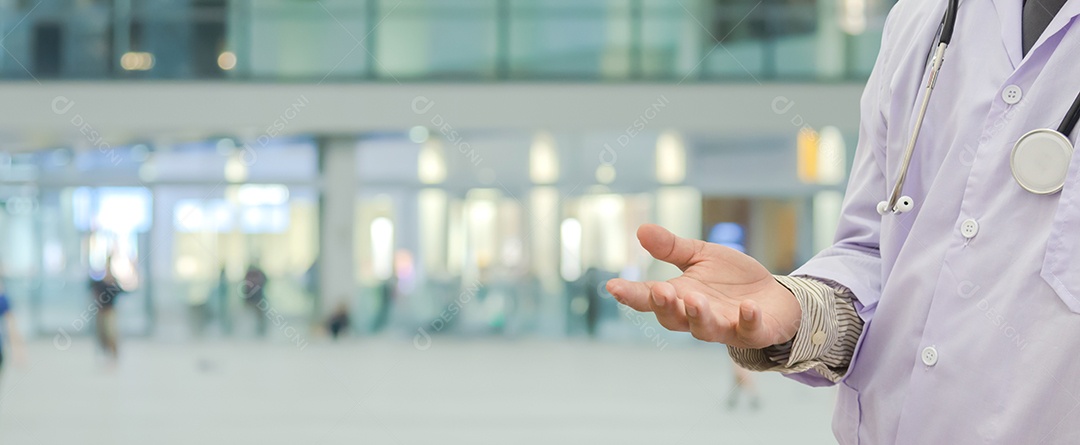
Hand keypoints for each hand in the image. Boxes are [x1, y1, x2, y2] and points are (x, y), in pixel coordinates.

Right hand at [606, 224, 801, 348]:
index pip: (649, 299)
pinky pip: (749, 330)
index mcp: (680, 297)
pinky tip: (747, 307)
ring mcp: (725, 327)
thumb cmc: (733, 280)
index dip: (631, 295)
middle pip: (673, 319)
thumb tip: (641, 229)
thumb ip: (672, 248)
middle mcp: (697, 316)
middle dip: (665, 306)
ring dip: (699, 316)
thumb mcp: (701, 256)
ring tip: (696, 299)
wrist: (775, 297)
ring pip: (705, 330)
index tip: (613, 286)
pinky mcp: (754, 331)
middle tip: (659, 290)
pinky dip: (747, 320)